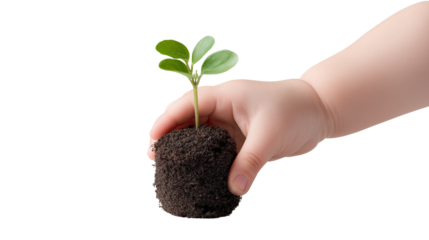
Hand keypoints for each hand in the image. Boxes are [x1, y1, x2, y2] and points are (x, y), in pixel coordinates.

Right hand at [147, 78, 331, 195]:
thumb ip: (251, 161)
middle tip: (158, 161)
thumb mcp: (270, 134)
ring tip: (173, 172)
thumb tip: (234, 188)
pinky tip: (202, 177)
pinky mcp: (240, 141)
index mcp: (225, 96)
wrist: (320, 111)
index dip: (166, 122)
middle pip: (188, 122)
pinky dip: (208, 163)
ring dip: (188, 153)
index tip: (153, 143)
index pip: (186, 105)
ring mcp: (231, 126)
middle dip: (171, 138)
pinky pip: (218, 153)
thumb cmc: (296, 110)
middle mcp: (224, 109)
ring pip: (201, 139)